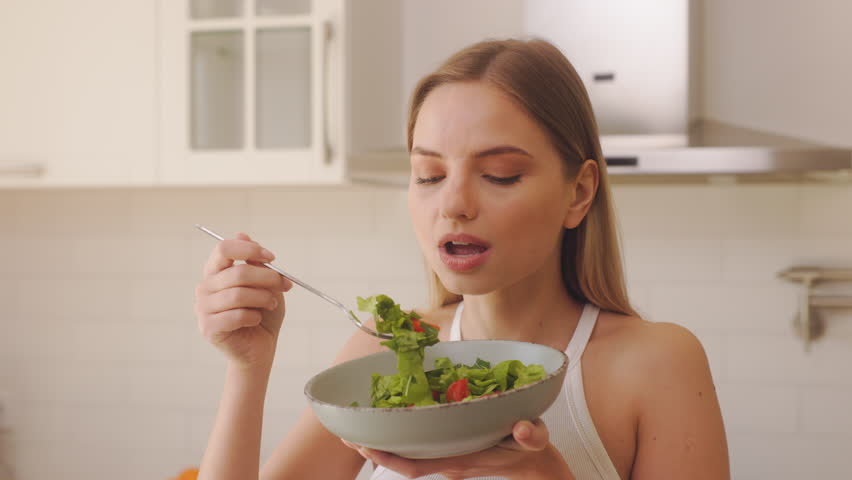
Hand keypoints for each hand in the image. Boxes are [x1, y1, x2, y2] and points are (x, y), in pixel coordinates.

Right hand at [194, 232, 292, 368]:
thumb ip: (256, 262)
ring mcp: (203, 308)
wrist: (260, 348)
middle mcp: (205, 287)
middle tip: (283, 285)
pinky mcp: (208, 328)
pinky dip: (254, 316)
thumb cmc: (263, 314)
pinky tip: (257, 320)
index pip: (224, 248)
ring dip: (263, 298)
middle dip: (267, 278)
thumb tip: (242, 233)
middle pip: (237, 273)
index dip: (249, 249)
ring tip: (271, 304)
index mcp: (216, 272)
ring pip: (238, 295)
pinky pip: (236, 315)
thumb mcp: (266, 284)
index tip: (272, 257)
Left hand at [344, 418, 567, 479]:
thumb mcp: (535, 441)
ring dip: (381, 436)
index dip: (386, 457)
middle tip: (343, 430)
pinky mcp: (448, 443)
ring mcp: (445, 452)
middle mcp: (445, 458)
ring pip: (406, 448)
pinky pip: (417, 438)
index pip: (414, 465)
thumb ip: (530, 436)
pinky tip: (389, 410)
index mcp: (458, 459)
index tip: (362, 444)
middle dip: (371, 445)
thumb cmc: (530, 450)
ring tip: (355, 420)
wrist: (533, 463)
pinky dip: (400, 427)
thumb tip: (523, 429)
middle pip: (400, 457)